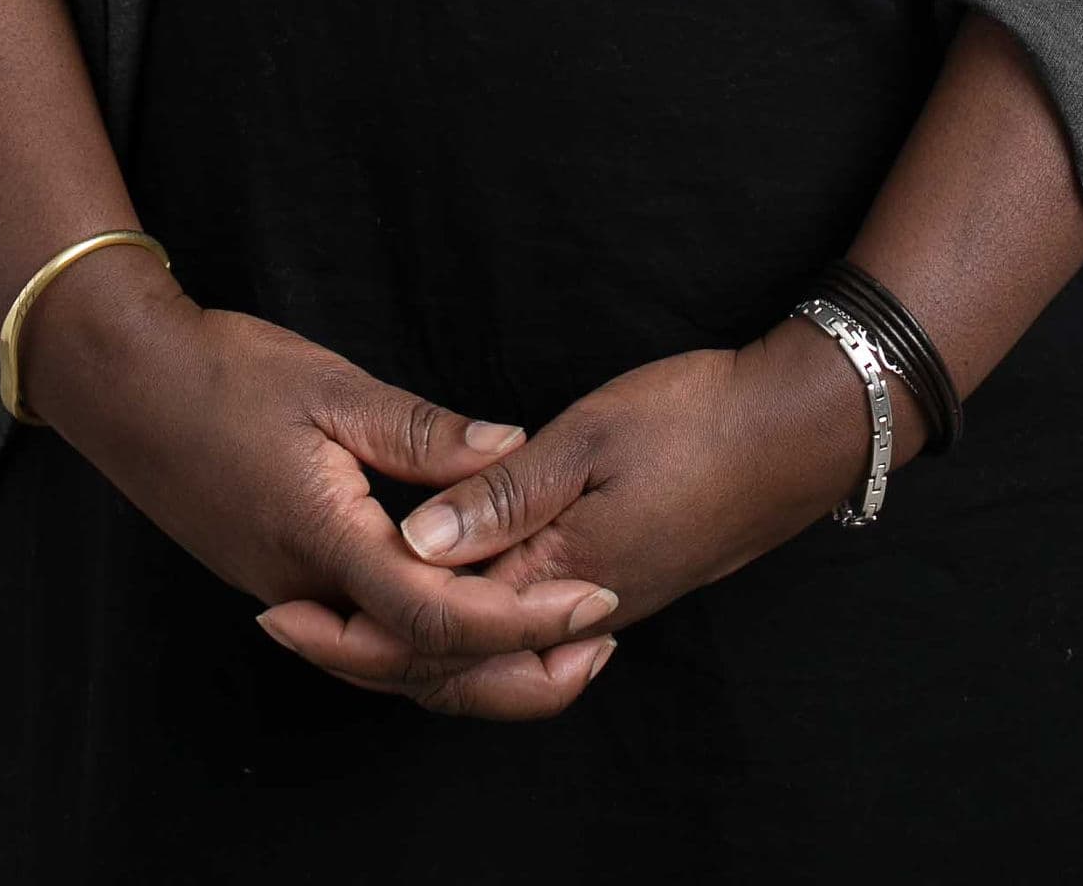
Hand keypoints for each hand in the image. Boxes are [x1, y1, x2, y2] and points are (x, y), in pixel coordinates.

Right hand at [17, 252, 623, 719]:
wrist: (126, 387)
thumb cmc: (225, 374)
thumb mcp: (332, 386)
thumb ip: (421, 432)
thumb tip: (510, 451)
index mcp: (325, 540)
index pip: (440, 613)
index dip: (523, 617)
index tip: (592, 601)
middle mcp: (307, 590)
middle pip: (423, 669)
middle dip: (515, 670)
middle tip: (595, 649)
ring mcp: (290, 595)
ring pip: (393, 667)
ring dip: (476, 668)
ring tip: (553, 651)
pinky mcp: (283, 583)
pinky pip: (366, 643)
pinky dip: (425, 648)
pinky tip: (467, 626)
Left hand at [255, 313, 902, 693]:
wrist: (798, 432)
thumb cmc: (699, 419)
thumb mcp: (593, 437)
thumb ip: (503, 493)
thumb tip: (417, 543)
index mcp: (561, 579)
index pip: (437, 626)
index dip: (356, 622)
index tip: (284, 605)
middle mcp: (577, 611)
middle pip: (452, 664)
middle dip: (364, 651)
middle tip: (284, 623)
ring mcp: (601, 603)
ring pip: (485, 656)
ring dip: (409, 645)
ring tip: (339, 618)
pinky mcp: (617, 584)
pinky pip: (518, 632)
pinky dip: (462, 629)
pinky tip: (439, 596)